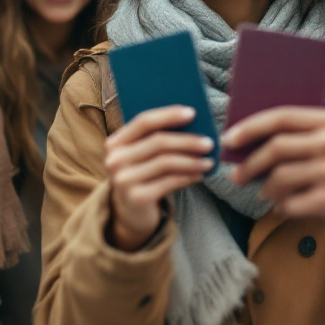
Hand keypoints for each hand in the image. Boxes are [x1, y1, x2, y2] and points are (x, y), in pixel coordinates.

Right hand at [105, 105, 214, 251]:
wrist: (129, 212)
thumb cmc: (141, 174)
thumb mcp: (141, 155)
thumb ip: (156, 138)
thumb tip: (192, 123)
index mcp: (116, 142)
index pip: (143, 121)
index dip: (168, 115)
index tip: (192, 113)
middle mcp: (115, 160)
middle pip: (158, 142)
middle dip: (187, 141)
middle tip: (209, 143)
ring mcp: (124, 180)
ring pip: (166, 162)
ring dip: (192, 161)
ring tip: (209, 161)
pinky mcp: (137, 198)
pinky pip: (169, 182)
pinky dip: (188, 177)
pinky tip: (199, 175)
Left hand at [223, 107, 324, 241]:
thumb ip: (314, 136)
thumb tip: (265, 144)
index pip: (281, 116)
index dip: (249, 127)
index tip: (230, 138)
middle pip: (274, 147)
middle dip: (250, 163)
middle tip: (238, 175)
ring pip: (278, 178)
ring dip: (267, 189)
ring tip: (269, 194)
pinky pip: (290, 205)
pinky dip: (283, 208)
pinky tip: (288, 208)